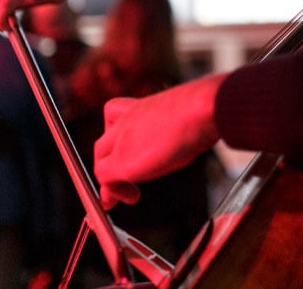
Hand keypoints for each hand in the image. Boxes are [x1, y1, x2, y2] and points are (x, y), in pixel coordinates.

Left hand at [94, 73, 226, 207]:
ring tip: (130, 196)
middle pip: (104, 144)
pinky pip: (103, 178)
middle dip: (109, 165)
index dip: (117, 141)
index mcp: (143, 106)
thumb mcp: (190, 116)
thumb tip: (203, 132)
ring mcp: (120, 139)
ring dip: (111, 183)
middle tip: (122, 185)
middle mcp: (126, 119)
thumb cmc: (203, 111)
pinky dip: (113, 191)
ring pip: (99, 161)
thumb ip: (184, 125)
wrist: (200, 110)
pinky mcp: (120, 161)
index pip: (116, 118)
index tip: (129, 156)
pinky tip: (132, 197)